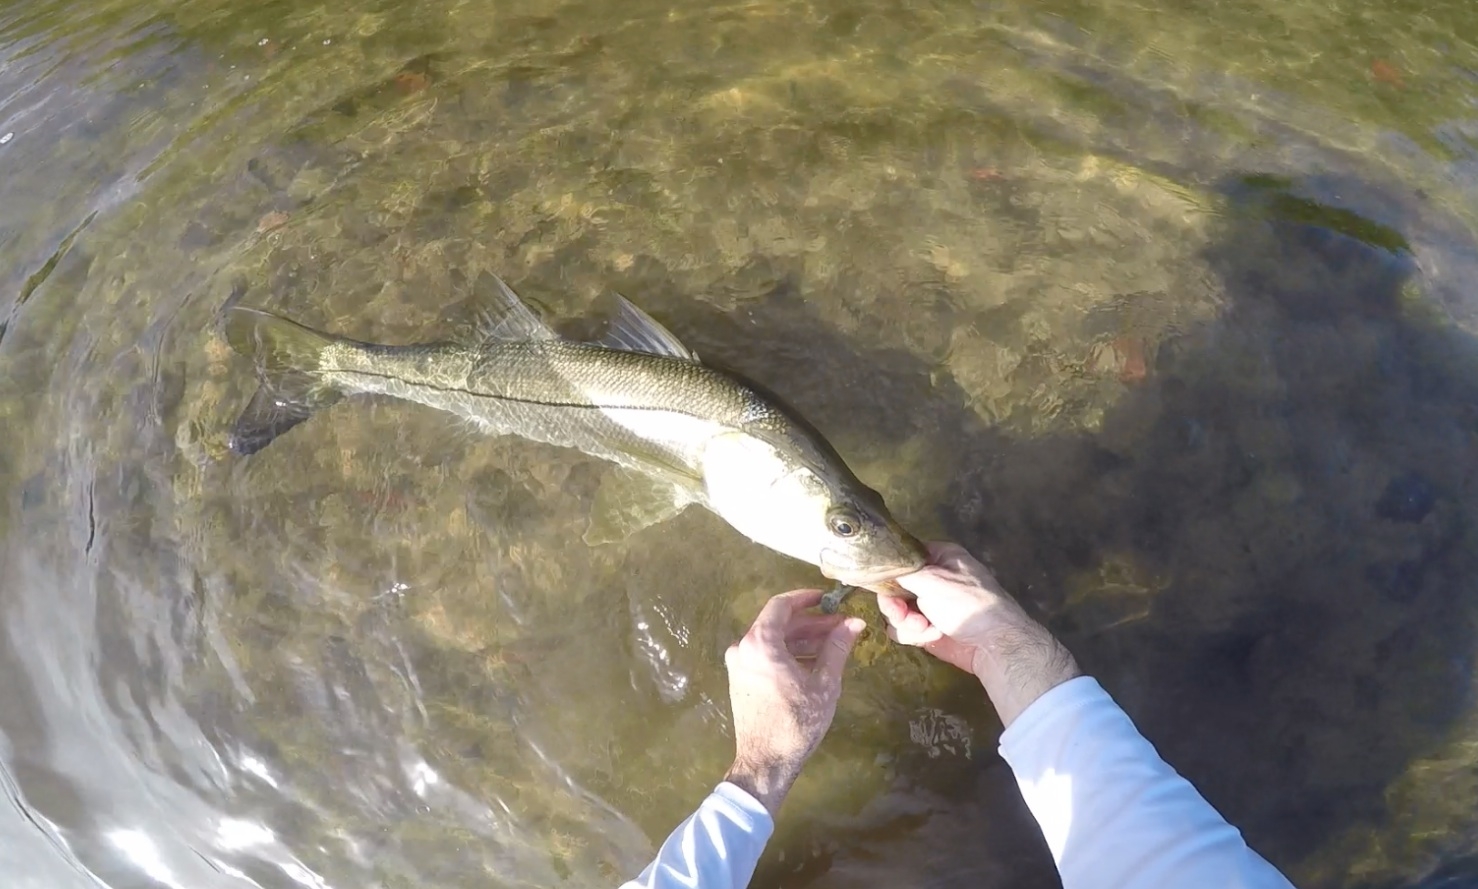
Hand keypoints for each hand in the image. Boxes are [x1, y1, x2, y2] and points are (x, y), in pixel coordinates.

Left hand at [723, 589, 865, 815]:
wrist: (766, 761)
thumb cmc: (796, 722)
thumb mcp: (824, 683)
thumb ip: (837, 647)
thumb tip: (855, 622)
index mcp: (760, 643)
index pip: (781, 605)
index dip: (806, 598)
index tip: (828, 599)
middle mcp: (743, 647)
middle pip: (779, 623)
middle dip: (811, 623)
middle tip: (840, 626)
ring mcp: (738, 664)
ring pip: (773, 640)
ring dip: (801, 639)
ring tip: (832, 644)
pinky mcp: (740, 678)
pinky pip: (765, 655)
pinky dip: (788, 653)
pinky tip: (812, 662)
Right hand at [880, 542, 1080, 726]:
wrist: (993, 644)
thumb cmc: (968, 603)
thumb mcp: (933, 579)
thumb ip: (902, 572)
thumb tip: (879, 565)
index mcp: (939, 557)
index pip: (902, 558)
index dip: (890, 571)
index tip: (880, 583)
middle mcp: (932, 579)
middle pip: (893, 588)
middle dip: (897, 605)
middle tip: (903, 614)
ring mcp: (929, 605)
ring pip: (896, 611)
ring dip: (907, 623)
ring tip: (926, 629)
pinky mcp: (927, 628)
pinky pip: (905, 629)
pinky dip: (915, 635)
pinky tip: (933, 636)